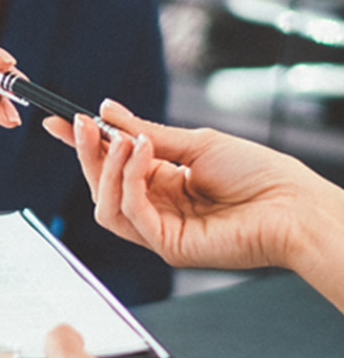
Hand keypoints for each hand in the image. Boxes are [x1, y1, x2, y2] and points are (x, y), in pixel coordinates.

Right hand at [46, 101, 333, 276]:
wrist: (295, 206)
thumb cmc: (259, 175)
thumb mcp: (196, 143)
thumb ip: (147, 133)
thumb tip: (107, 111)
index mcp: (164, 184)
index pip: (112, 166)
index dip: (84, 146)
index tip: (61, 122)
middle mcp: (157, 209)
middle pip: (101, 186)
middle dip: (87, 154)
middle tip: (82, 124)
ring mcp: (159, 231)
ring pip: (106, 204)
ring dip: (107, 167)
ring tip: (123, 140)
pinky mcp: (167, 245)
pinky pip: (130, 213)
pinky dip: (129, 180)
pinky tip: (142, 154)